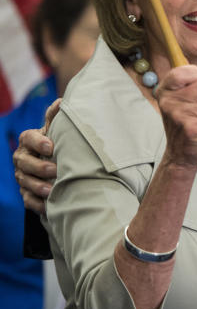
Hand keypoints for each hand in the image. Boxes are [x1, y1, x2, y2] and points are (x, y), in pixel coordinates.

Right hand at [15, 99, 60, 214]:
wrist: (55, 163)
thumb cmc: (57, 143)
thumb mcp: (57, 130)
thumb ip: (56, 117)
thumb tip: (61, 102)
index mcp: (28, 141)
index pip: (28, 138)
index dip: (38, 142)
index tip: (51, 146)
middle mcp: (22, 158)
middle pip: (24, 163)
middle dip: (39, 167)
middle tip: (55, 170)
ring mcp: (22, 176)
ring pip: (24, 181)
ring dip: (37, 186)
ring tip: (52, 191)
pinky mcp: (26, 192)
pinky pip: (27, 199)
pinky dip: (36, 203)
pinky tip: (47, 206)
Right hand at [156, 66, 196, 168]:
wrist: (180, 155)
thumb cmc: (185, 123)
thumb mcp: (180, 100)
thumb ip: (187, 82)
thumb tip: (194, 64)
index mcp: (165, 91)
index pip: (186, 70)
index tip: (196, 85)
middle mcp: (169, 102)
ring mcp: (179, 116)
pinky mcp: (191, 129)